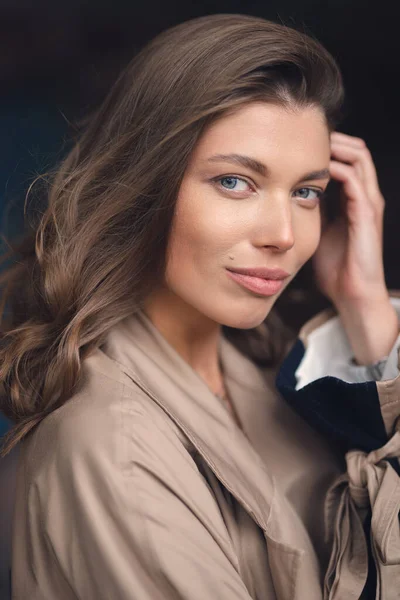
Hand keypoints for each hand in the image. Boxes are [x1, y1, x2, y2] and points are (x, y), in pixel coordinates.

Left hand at [312, 131, 398, 363]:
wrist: (351, 293)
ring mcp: (368, 202)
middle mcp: (364, 194)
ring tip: (308, 143)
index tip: (296, 141)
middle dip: (331, 137)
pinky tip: (314, 169)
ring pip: (359, 156)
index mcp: (353, 197)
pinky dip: (335, 168)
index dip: (325, 145)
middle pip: (355, 148)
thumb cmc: (334, 265)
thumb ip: (309, 209)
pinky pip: (353, 180)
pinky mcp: (366, 213)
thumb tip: (285, 193)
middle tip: (301, 134)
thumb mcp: (316, 229)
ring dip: (335, 145)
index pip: (345, 157)